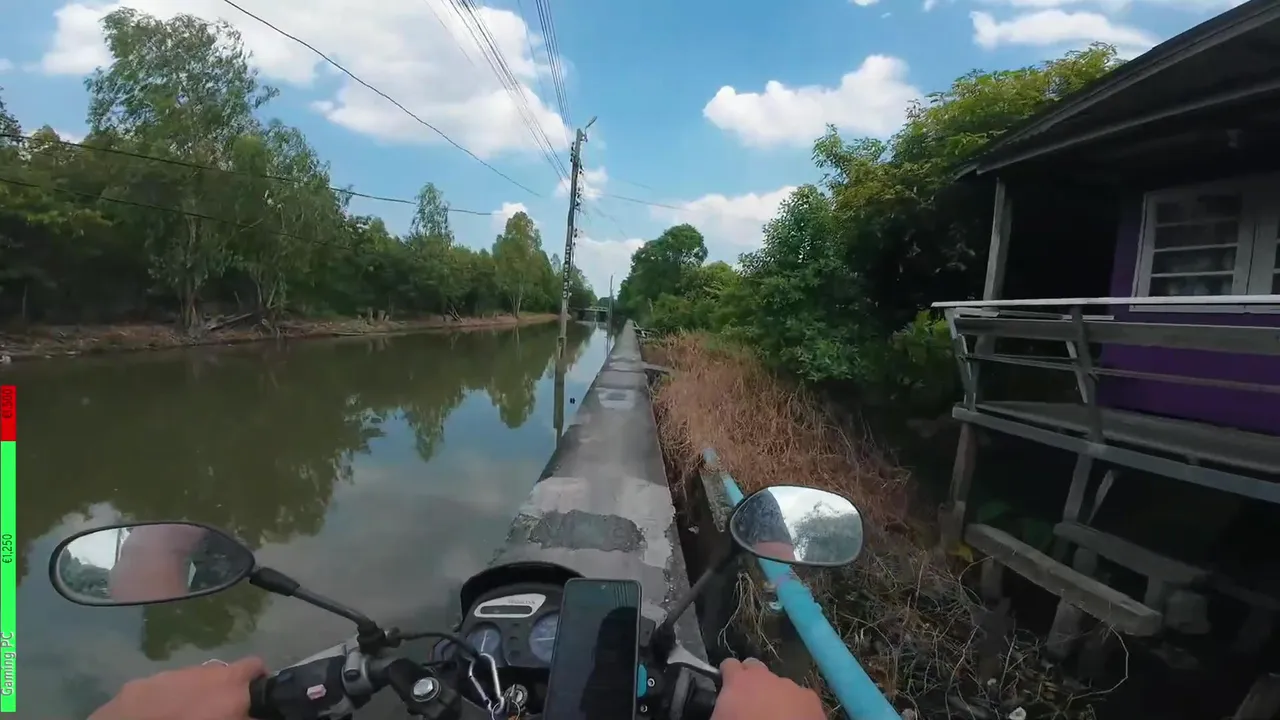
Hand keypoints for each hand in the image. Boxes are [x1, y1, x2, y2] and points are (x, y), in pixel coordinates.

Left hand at [89, 657, 266, 719]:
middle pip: (222, 673)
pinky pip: (160, 688)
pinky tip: (157, 717)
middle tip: (219, 714)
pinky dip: (164, 700)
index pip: (257, 666)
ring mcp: (169, 675)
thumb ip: (246, 716)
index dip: (260, 681)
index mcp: (231, 685)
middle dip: (223, 691)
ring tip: (184, 716)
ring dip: (192, 695)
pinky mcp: (139, 684)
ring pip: (190, 680)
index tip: (258, 699)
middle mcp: (203, 672)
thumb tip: (256, 713)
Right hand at [712, 657, 824, 719]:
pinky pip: (800, 698)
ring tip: (774, 717)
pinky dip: (796, 707)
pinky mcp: (810, 699)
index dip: (728, 675)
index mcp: (738, 681)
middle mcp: (765, 677)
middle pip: (755, 668)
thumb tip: (725, 707)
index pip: (729, 665)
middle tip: (750, 703)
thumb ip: (721, 708)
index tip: (727, 686)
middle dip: (752, 681)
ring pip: (779, 684)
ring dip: (774, 696)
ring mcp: (790, 686)